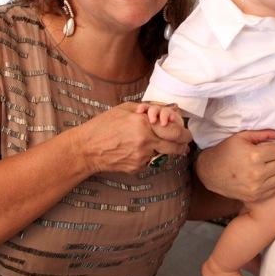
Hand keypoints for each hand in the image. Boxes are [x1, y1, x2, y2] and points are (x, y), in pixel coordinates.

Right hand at [73, 102, 190, 174]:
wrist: (86, 149)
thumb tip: (170, 107)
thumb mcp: (125, 108)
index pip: (175, 131)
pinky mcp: (136, 167)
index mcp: (143, 124)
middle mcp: (145, 141)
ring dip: (165, 150)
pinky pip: (150, 161)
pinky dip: (148, 156)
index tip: (187, 134)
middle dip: (182, 145)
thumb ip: (149, 108)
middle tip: (184, 144)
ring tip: (157, 144)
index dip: (185, 133)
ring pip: (163, 155)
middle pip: (175, 147)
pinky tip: (136, 150)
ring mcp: (141, 156)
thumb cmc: (103, 125)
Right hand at [195, 129, 274, 202]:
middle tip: (271, 156)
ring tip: (271, 166)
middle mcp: (256, 173)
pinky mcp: (255, 196)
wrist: (210, 172)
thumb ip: (266, 133)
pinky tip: (271, 176)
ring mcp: (256, 187)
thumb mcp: (243, 137)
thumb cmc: (226, 151)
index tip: (270, 148)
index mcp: (254, 155)